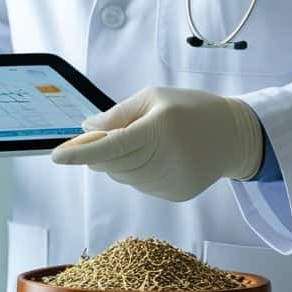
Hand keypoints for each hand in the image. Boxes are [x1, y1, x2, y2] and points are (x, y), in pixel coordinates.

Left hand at [51, 86, 263, 201]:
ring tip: (140, 142)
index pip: (111, 146)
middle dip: (96, 152)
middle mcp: (164, 159)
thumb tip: (87, 127)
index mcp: (158, 129)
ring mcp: (170, 181)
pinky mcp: (175, 194)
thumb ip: (118, 114)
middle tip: (95, 137)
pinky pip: (139, 184)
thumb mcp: (154, 97)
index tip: (56, 156)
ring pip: (122, 176)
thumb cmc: (190, 108)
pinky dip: (135, 171)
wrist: (235, 136)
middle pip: (111, 164)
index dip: (81, 153)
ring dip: (117, 162)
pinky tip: (154, 157)